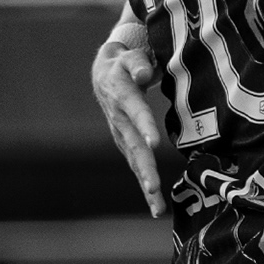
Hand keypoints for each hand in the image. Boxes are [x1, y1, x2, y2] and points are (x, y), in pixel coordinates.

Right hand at [91, 20, 166, 216]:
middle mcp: (119, 120)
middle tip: (154, 187)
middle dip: (144, 168)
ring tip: (157, 207)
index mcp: (122, 95)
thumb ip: (138, 62)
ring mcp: (121, 136)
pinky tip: (157, 208)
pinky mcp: (126, 146)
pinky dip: (146, 188)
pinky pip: (137, 167)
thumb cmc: (125, 62)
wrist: (105, 75)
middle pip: (133, 146)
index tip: (153, 143)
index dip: (143, 125)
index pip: (134, 110)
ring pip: (135, 162)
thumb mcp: (130, 56)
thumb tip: (145, 72)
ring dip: (146, 184)